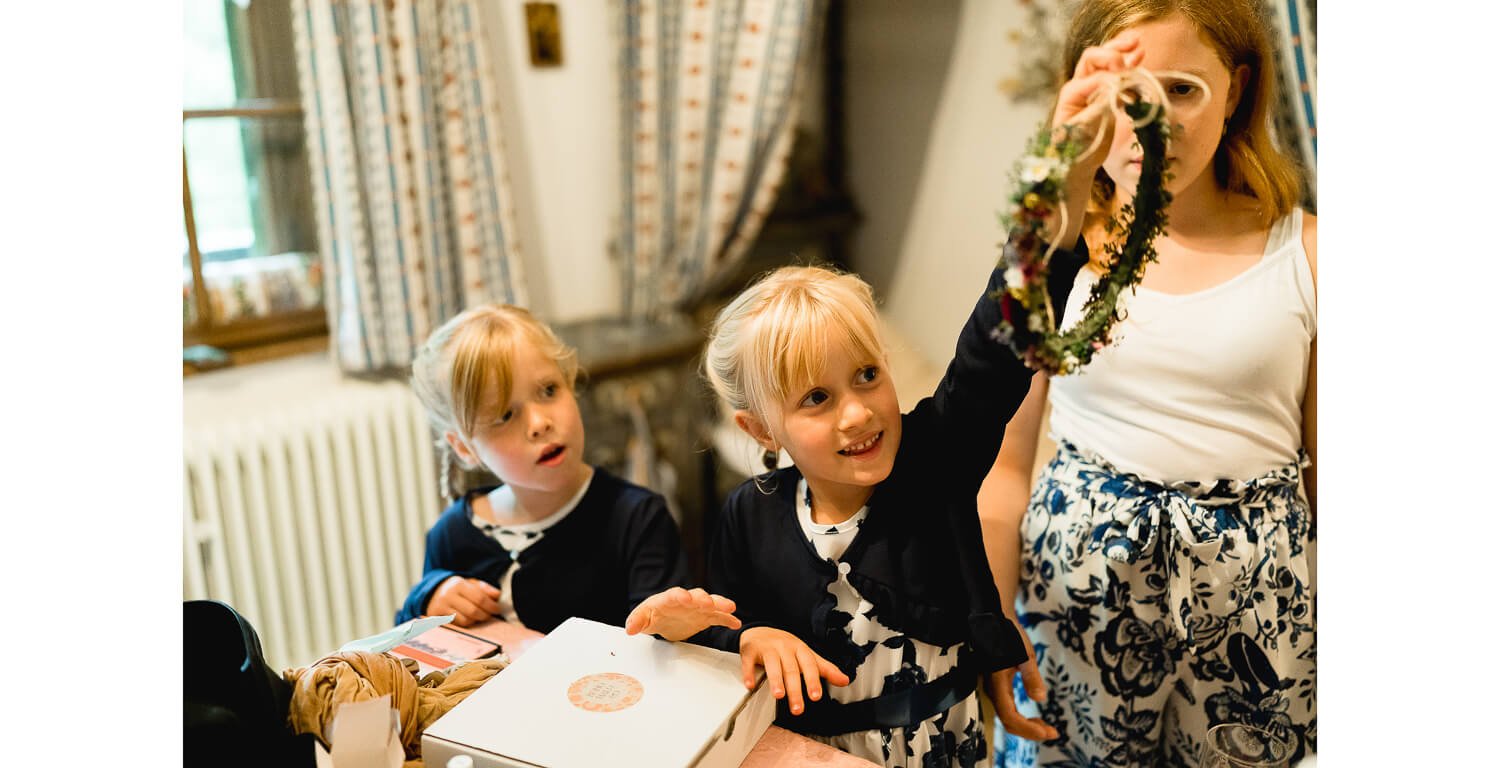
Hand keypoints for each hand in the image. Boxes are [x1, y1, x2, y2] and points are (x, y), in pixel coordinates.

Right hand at [426, 576, 500, 626]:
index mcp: (458, 584)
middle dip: (485, 615)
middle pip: (473, 611)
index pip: (480, 598)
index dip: (492, 606)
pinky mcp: (437, 620)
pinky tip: (468, 620)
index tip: (497, 609)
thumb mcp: (470, 584)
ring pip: (465, 621)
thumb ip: (485, 588)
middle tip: (490, 615)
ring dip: (475, 621)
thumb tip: (497, 595)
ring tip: (478, 616)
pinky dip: (466, 625)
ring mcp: (441, 609)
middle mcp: (447, 596)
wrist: (433, 593)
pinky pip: (457, 627)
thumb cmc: (457, 589)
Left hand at [624, 587, 741, 640]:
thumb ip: (636, 621)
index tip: (685, 598)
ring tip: (730, 607)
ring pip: (711, 603)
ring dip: (720, 604)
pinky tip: (735, 622)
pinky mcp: (705, 617)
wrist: (664, 620)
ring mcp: (697, 608)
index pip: (674, 595)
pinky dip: (727, 619)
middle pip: (696, 596)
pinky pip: (718, 617)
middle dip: (703, 599)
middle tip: (709, 603)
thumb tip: (630, 629)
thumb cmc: (653, 615)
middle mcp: (686, 600)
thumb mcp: (642, 618)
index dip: (680, 596)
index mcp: (668, 599)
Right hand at [739, 627, 850, 715]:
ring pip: (772, 665)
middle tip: (797, 708)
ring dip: (775, 680)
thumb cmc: (785, 647)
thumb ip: (825, 669)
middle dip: (794, 689)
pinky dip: (749, 674)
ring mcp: (767, 648)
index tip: (816, 696)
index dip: (812, 681)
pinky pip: (749, 662)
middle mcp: (784, 647)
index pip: (809, 666)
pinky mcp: (750, 651)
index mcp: (800, 649)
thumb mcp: (807, 655)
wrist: (760, 630)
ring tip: (778, 695)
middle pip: (790, 669)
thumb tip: (845, 680)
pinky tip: (751, 685)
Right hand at [985, 630, 1058, 741]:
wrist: (996, 618)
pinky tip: (1034, 715)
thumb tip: (1040, 699)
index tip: (1048, 733)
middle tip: (1053, 733)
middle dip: (1030, 731)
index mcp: (997, 685)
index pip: (1010, 718)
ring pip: (1008, 717)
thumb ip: (1031, 678)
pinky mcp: (998, 686)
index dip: (1028, 729)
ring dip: (1027, 726)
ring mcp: (994, 689)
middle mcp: (993, 691)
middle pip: (1008, 722)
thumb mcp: (1024, 655)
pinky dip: (1022, 717)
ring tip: (1047, 727)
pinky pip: (1008, 709)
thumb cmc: (1009, 635)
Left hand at [1052, 31, 1145, 173]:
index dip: (1112, 76)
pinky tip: (1140, 54)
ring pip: (1105, 61)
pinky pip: (1116, 73)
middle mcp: (1080, 86)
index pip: (1095, 76)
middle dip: (1112, 52)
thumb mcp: (1085, 129)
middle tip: (1130, 51)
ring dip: (1121, 50)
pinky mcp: (1106, 94)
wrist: (1077, 162)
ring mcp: (1093, 88)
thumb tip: (1116, 87)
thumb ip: (1100, 106)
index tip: (1126, 83)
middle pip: (1094, 58)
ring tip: (1136, 43)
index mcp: (1071, 93)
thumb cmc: (1075, 148)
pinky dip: (1128, 63)